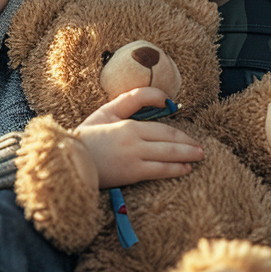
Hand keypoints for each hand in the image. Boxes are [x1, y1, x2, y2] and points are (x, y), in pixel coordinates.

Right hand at [73, 87, 203, 187]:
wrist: (69, 160)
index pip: (162, 127)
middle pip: (169, 140)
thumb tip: (160, 98)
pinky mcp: (132, 174)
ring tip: (198, 157)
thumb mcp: (107, 112)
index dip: (179, 130)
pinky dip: (176, 169)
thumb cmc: (87, 136)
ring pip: (168, 156)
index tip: (189, 132)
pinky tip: (186, 168)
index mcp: (128, 125)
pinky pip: (160, 171)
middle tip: (201, 148)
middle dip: (188, 144)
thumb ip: (131, 101)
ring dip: (187, 156)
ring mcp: (134, 158)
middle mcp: (135, 140)